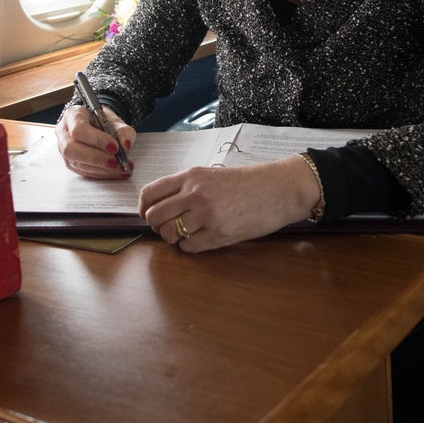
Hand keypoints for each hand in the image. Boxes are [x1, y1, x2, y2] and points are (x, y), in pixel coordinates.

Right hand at [55, 104, 135, 178]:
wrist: (98, 126)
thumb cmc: (103, 121)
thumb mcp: (116, 121)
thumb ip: (123, 131)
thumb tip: (125, 146)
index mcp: (73, 116)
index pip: (79, 129)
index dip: (96, 140)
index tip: (114, 147)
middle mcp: (64, 133)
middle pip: (71, 149)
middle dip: (96, 158)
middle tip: (115, 162)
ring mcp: (64, 150)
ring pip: (77, 163)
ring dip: (102, 169)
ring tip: (121, 168)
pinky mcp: (70, 163)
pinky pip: (84, 172)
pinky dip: (102, 174)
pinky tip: (117, 172)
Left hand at [138, 155, 320, 250]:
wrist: (279, 189)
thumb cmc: (247, 183)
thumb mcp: (212, 175)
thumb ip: (187, 187)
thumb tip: (161, 206)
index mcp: (191, 176)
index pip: (150, 193)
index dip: (144, 208)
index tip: (148, 214)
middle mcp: (195, 194)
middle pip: (155, 217)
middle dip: (157, 226)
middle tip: (168, 227)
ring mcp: (206, 215)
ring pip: (169, 234)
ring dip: (173, 237)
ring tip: (187, 232)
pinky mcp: (219, 234)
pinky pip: (188, 247)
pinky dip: (190, 246)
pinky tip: (201, 239)